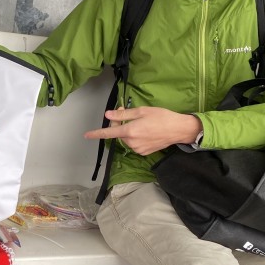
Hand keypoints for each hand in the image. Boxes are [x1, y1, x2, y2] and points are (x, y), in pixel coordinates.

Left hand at [83, 106, 202, 154]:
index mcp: (130, 131)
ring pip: (126, 139)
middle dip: (119, 123)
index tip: (86, 135)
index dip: (97, 134)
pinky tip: (145, 132)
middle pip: (118, 133)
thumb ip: (123, 114)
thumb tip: (108, 115)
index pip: (108, 133)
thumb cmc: (161, 117)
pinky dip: (135, 137)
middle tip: (125, 112)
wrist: (178, 130)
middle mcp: (132, 142)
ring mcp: (138, 149)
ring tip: (140, 123)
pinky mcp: (143, 153)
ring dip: (128, 131)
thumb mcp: (142, 111)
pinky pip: (134, 144)